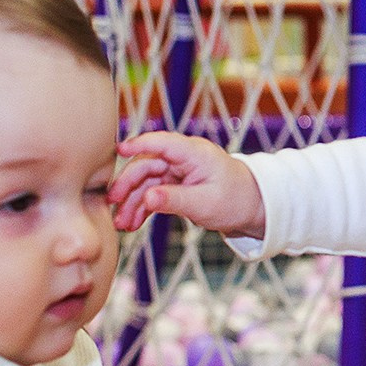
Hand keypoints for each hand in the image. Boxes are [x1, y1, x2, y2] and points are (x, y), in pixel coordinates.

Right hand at [110, 132, 265, 237]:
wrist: (252, 208)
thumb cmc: (235, 201)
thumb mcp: (205, 203)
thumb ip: (175, 200)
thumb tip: (147, 197)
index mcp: (194, 153)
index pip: (162, 142)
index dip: (139, 144)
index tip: (119, 151)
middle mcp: (183, 158)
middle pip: (147, 164)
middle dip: (128, 185)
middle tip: (113, 204)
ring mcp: (178, 170)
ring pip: (146, 181)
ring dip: (132, 201)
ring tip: (122, 224)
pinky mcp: (175, 184)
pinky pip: (153, 192)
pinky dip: (142, 206)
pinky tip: (132, 222)